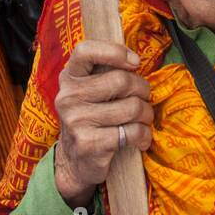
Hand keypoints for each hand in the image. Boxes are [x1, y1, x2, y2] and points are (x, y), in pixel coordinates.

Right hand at [53, 41, 153, 209]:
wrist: (75, 162)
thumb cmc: (91, 118)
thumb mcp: (90, 92)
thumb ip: (105, 73)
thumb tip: (136, 60)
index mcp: (69, 77)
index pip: (85, 51)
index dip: (114, 51)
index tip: (135, 62)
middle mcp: (69, 97)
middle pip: (121, 81)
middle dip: (143, 90)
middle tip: (144, 99)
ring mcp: (76, 121)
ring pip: (132, 107)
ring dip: (146, 114)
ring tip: (143, 120)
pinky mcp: (89, 144)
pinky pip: (132, 132)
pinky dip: (144, 135)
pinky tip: (141, 139)